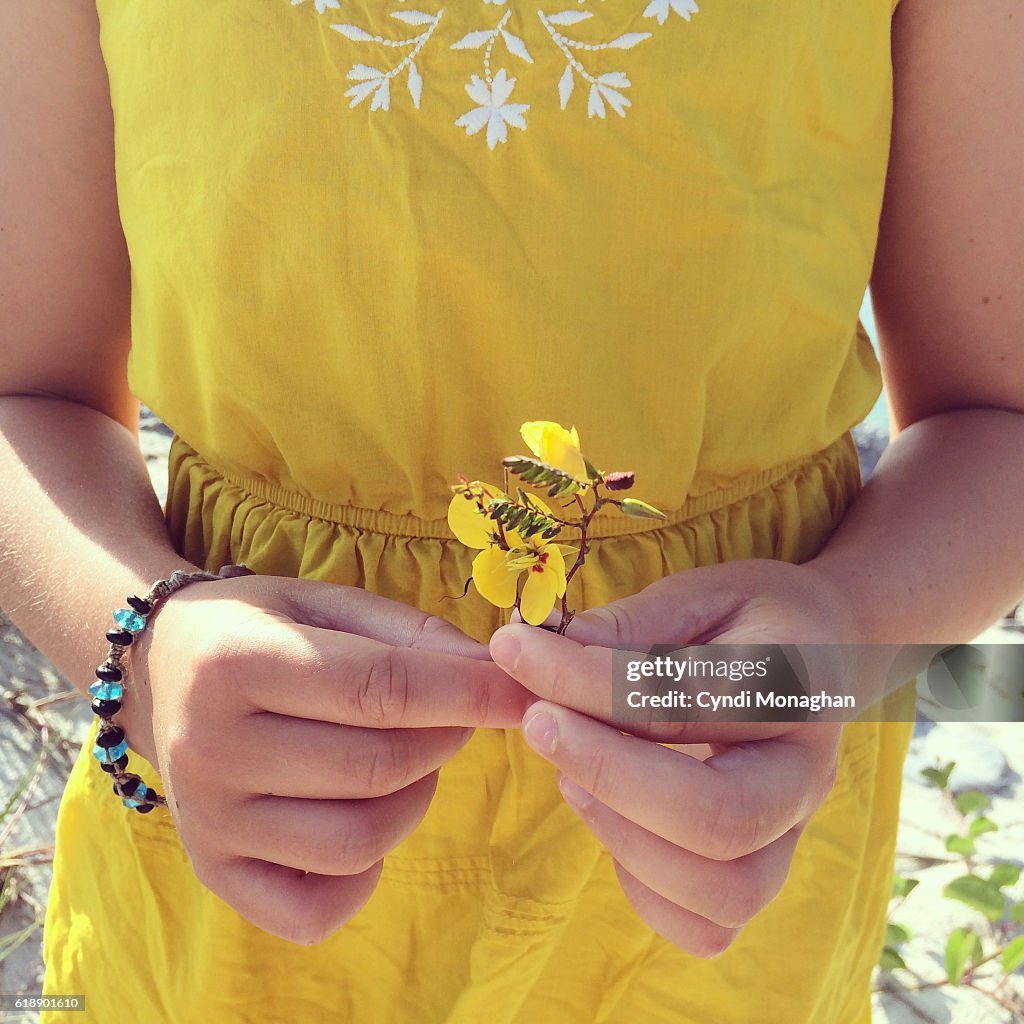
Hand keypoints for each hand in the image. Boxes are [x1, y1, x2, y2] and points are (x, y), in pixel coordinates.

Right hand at [123, 574, 529, 945]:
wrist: (159, 669)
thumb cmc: (259, 626)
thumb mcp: (326, 601)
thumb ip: (406, 632)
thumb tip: (490, 673)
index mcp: (238, 663)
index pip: (380, 690)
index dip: (467, 694)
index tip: (522, 690)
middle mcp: (212, 749)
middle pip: (377, 768)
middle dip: (447, 737)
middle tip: (459, 712)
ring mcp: (209, 821)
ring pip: (356, 842)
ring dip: (415, 799)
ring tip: (410, 756)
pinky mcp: (214, 870)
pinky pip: (314, 908)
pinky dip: (363, 876)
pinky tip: (366, 818)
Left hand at [489, 558, 857, 957]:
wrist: (826, 652)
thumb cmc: (752, 617)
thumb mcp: (701, 594)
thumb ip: (630, 622)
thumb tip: (540, 644)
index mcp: (794, 684)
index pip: (685, 702)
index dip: (586, 681)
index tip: (514, 650)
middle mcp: (806, 771)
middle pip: (720, 819)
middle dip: (609, 776)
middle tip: (538, 723)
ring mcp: (792, 831)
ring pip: (723, 891)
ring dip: (624, 837)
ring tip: (571, 773)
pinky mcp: (765, 867)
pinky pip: (711, 925)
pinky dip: (644, 887)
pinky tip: (607, 814)